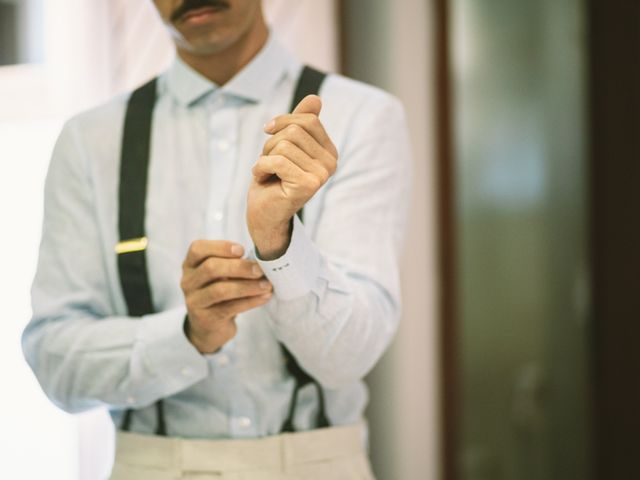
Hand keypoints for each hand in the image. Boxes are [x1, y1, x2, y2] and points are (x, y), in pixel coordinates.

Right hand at [180, 240, 272, 353]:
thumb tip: (260, 258)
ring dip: (248, 286)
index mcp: (191, 264)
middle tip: (260, 270)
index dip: (220, 247)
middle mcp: (188, 281)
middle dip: (239, 267)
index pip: (198, 249)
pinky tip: (264, 297)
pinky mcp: (205, 318)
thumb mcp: (221, 274)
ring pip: (220, 290)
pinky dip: (250, 301)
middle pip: (211, 268)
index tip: (242, 250)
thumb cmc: (219, 291)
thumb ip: (232, 263)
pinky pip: (230, 308)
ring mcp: (194, 301)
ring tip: (266, 285)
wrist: (209, 326)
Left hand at [246, 94, 337, 258]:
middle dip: (271, 143)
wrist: (264, 211)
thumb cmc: (273, 177)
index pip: (308, 120)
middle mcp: (331, 164)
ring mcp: (321, 176)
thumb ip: (300, 123)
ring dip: (265, 157)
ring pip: (284, 145)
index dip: (282, 123)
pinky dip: (260, 168)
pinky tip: (261, 178)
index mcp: (329, 151)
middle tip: (268, 162)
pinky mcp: (307, 186)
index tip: (269, 135)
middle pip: (294, 131)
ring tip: (267, 173)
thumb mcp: (286, 144)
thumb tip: (316, 98)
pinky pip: (277, 161)